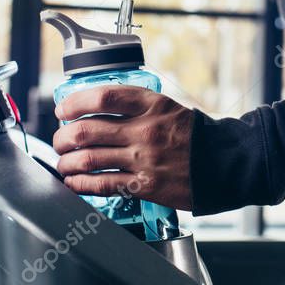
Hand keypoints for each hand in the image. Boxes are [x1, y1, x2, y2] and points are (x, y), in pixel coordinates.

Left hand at [52, 85, 193, 210]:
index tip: (63, 110)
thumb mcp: (168, 108)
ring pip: (88, 159)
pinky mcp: (144, 185)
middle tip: (60, 141)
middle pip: (86, 130)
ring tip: (64, 164)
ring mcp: (144, 159)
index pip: (102, 98)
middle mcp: (145, 130)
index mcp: (152, 105)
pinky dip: (80, 184)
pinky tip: (74, 182)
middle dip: (63, 137)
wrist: (225, 163)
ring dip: (67, 162)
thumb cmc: (195, 136)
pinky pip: (102, 184)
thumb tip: (96, 110)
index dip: (74, 103)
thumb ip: (136, 106)